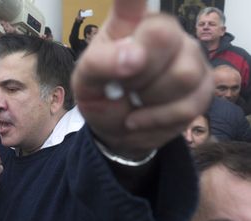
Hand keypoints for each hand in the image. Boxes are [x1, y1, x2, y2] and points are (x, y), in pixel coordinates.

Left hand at [71, 0, 212, 158]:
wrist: (118, 130)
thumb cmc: (103, 96)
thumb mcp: (85, 83)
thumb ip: (98, 64)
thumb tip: (133, 56)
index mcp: (128, 21)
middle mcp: (163, 29)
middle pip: (163, 37)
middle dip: (136, 73)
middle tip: (122, 84)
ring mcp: (188, 54)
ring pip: (183, 75)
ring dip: (150, 99)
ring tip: (135, 100)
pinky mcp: (204, 83)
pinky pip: (189, 104)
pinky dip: (158, 119)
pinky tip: (143, 116)